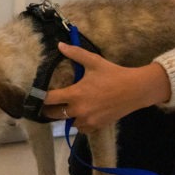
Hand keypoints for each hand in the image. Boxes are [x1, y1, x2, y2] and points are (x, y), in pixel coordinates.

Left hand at [41, 42, 170, 132]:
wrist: (135, 90)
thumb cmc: (113, 74)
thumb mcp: (94, 61)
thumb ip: (75, 54)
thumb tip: (59, 45)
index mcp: (75, 94)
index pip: (49, 99)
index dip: (41, 96)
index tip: (39, 94)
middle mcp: (78, 110)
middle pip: (54, 114)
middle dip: (50, 109)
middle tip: (51, 103)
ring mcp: (87, 120)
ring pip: (68, 122)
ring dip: (67, 116)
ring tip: (69, 108)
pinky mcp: (97, 126)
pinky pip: (81, 129)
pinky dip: (80, 123)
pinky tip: (83, 115)